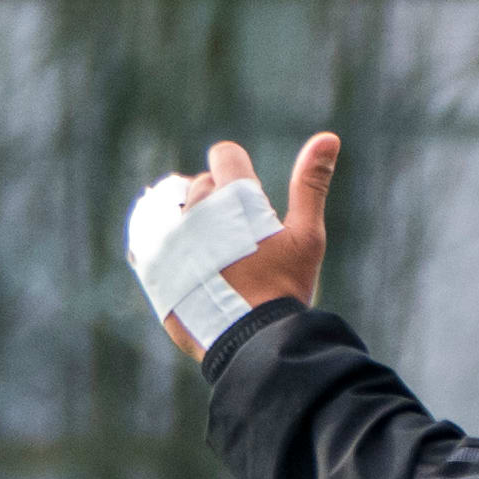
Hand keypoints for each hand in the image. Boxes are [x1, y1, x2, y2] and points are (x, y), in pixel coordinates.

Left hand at [154, 132, 336, 360]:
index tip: (242, 188)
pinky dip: (168, 247)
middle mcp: (197, 212)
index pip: (225, 155)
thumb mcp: (307, 234)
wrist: (248, 342)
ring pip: (176, 213)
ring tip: (213, 253)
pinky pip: (150, 241)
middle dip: (217, 200)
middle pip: (201, 185)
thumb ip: (312, 184)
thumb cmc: (284, 288)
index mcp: (234, 197)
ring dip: (192, 225)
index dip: (236, 168)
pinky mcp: (153, 268)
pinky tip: (186, 263)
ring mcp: (171, 240)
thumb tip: (328, 136)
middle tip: (237, 232)